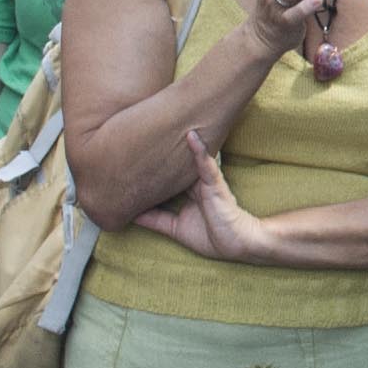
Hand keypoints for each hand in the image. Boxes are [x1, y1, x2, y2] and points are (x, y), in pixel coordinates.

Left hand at [132, 132, 282, 263]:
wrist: (237, 244)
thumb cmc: (212, 237)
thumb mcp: (174, 228)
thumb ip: (154, 220)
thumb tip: (130, 216)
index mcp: (186, 192)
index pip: (166, 176)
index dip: (152, 167)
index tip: (132, 156)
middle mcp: (194, 184)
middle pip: (174, 163)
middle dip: (162, 149)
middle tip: (142, 133)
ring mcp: (205, 182)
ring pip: (188, 160)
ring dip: (181, 143)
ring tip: (166, 123)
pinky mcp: (215, 184)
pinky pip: (206, 165)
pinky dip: (199, 151)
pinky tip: (192, 136)